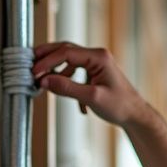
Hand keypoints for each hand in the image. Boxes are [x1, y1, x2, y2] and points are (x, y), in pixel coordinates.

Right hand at [33, 42, 148, 126]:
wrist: (135, 116)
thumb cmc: (120, 106)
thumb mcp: (91, 98)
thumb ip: (67, 88)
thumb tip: (45, 81)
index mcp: (98, 57)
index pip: (66, 52)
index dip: (47, 61)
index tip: (34, 71)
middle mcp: (97, 56)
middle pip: (66, 50)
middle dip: (47, 57)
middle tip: (30, 63)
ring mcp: (97, 64)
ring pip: (69, 60)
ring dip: (56, 69)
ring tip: (43, 79)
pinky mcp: (95, 73)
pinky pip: (76, 72)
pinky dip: (68, 81)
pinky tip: (72, 100)